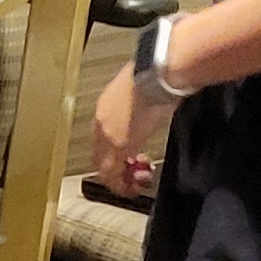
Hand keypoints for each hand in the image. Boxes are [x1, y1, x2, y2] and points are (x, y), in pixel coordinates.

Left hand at [91, 66, 162, 198]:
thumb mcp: (146, 88)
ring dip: (121, 179)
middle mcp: (100, 121)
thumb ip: (146, 101)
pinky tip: (133, 188)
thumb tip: (160, 102)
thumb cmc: (158, 74)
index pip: (103, 136)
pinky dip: (121, 185)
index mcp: (106, 105)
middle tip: (134, 175)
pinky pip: (112, 175)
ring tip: (138, 182)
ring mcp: (106, 135)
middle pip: (100, 155)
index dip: (117, 151)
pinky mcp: (116, 147)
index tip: (132, 156)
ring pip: (105, 168)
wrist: (156, 72)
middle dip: (117, 169)